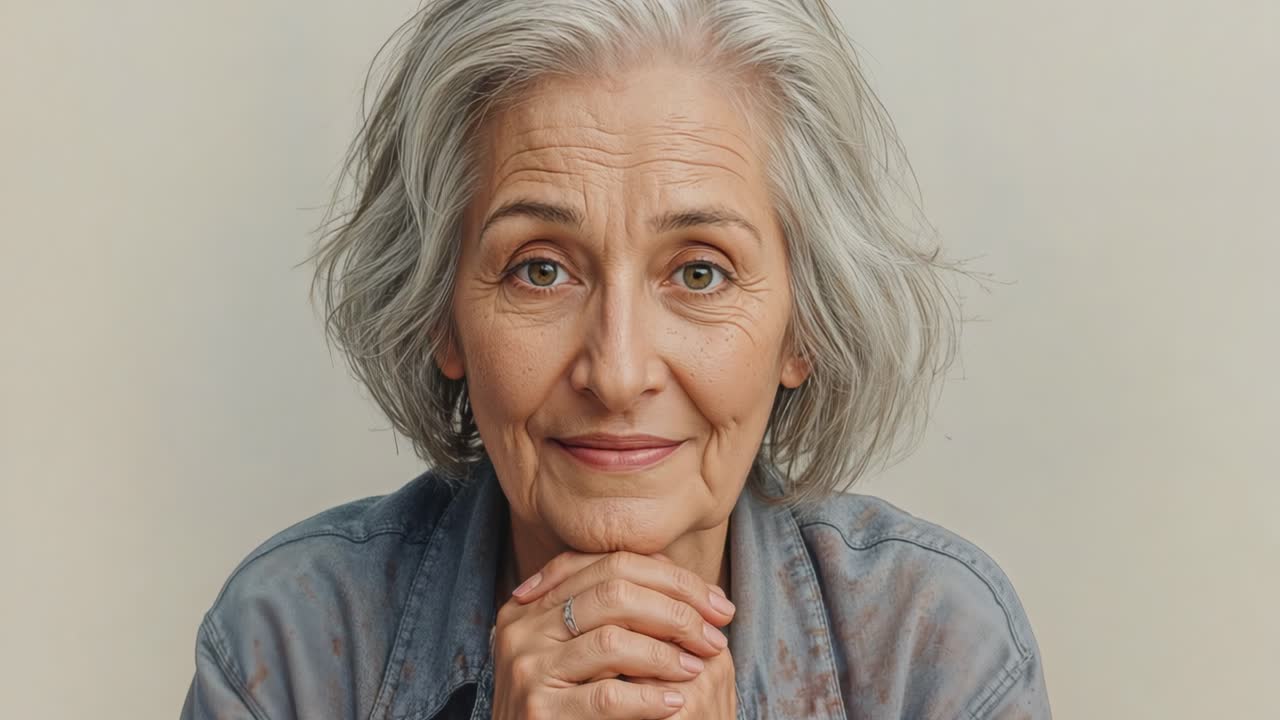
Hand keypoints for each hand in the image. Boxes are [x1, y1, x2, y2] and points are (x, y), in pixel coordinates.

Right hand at [490, 550, 735, 718]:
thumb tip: (692, 581)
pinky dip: (648, 699)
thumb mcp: (585, 644)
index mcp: (535, 601)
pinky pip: (606, 696)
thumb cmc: (570, 698)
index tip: (716, 603)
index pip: (613, 565)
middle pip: (615, 592)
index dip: (672, 579)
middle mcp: (523, 626)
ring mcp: (526, 667)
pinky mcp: (539, 710)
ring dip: (665, 654)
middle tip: (714, 635)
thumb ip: (620, 608)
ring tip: (697, 667)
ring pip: (611, 641)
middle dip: (676, 611)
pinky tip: (673, 702)